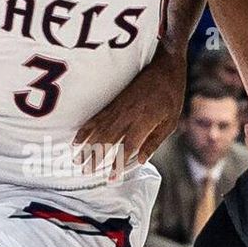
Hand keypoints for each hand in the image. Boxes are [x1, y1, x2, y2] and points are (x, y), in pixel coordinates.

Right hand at [75, 48, 185, 179]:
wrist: (164, 68)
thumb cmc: (171, 96)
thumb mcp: (170, 122)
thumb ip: (154, 142)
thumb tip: (140, 160)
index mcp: (144, 121)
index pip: (128, 147)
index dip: (118, 164)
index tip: (111, 178)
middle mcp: (127, 116)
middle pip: (107, 140)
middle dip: (95, 158)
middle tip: (86, 172)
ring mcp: (118, 109)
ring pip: (98, 130)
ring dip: (86, 146)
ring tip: (77, 161)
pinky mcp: (112, 103)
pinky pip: (95, 118)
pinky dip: (85, 130)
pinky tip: (76, 140)